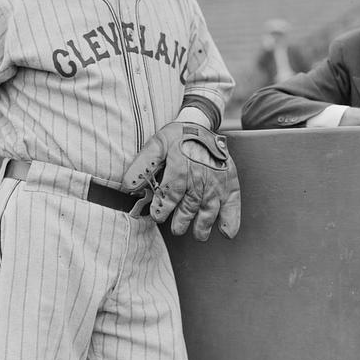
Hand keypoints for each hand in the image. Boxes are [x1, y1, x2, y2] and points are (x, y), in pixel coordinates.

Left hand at [122, 122, 240, 240]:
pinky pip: (232, 205)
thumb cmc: (176, 137)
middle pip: (189, 207)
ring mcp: (216, 183)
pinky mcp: (230, 184)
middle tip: (177, 229)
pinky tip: (227, 233)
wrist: (200, 125)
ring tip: (199, 234)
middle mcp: (199, 178)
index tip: (158, 216)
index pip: (169, 195)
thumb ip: (142, 165)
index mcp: (180, 169)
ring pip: (209, 210)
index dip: (162, 209)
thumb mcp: (156, 144)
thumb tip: (127, 185)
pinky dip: (231, 220)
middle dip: (182, 221)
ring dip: (203, 225)